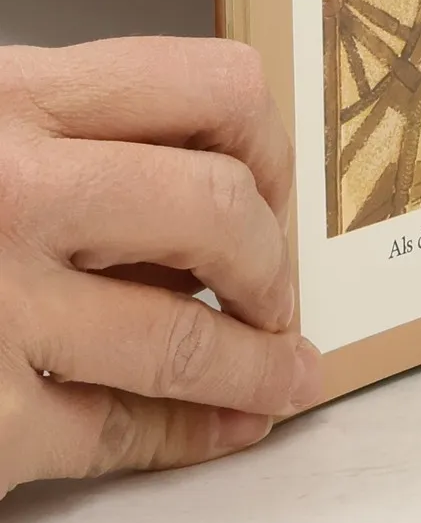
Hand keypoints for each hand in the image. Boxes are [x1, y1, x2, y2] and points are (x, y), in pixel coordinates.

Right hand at [1, 38, 321, 497]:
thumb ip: (61, 137)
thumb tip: (212, 184)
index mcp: (9, 99)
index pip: (214, 87)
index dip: (270, 144)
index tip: (274, 184)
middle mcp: (10, 192)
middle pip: (221, 209)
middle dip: (273, 260)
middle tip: (277, 291)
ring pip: (185, 334)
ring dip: (259, 361)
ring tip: (291, 374)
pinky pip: (116, 429)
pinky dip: (192, 435)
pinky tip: (230, 428)